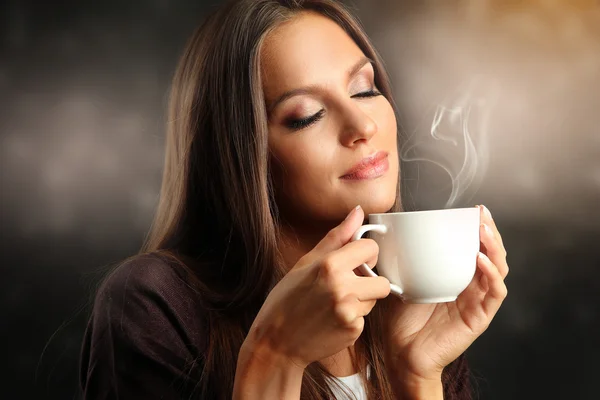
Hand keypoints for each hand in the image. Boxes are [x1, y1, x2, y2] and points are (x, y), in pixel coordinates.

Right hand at [243, 205, 390, 368]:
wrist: (276, 341)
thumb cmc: (287, 299)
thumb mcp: (307, 262)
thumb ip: (338, 236)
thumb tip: (358, 211)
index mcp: (330, 265)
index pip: (371, 249)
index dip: (364, 255)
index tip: (354, 261)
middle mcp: (342, 287)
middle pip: (382, 280)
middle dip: (369, 281)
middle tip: (346, 285)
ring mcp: (349, 311)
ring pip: (374, 300)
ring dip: (361, 300)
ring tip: (335, 303)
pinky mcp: (353, 331)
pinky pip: (365, 318)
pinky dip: (353, 318)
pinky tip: (332, 319)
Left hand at [381, 205, 508, 380]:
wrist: (403, 354)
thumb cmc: (403, 320)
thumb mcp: (404, 281)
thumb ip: (405, 260)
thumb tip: (391, 232)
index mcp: (457, 278)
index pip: (475, 248)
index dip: (479, 229)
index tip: (475, 209)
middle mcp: (471, 287)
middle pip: (492, 254)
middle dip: (490, 232)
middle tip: (483, 214)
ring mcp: (477, 302)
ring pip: (498, 269)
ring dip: (494, 247)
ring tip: (484, 230)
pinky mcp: (480, 317)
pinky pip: (494, 293)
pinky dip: (492, 275)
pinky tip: (480, 260)